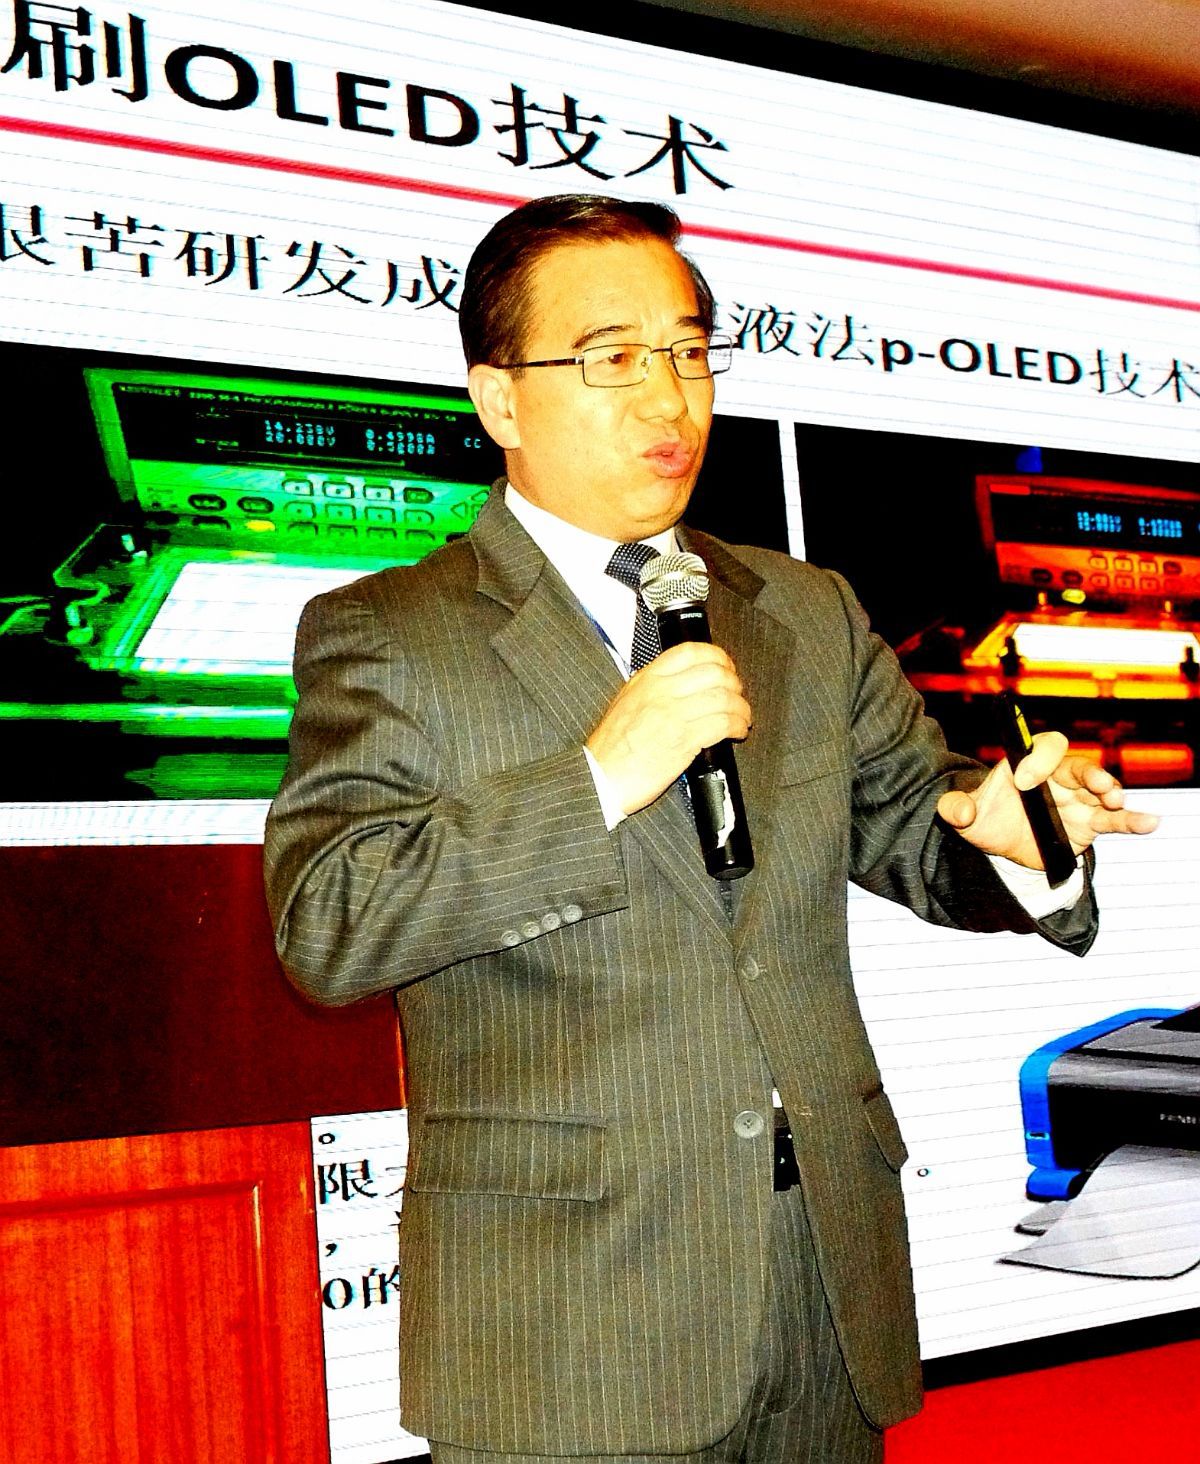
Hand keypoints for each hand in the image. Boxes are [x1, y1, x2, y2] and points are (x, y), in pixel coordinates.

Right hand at [586, 642, 751, 815]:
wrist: (600, 777)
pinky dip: (736, 725)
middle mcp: (661, 692)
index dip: (717, 656)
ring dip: (741, 708)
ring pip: (723, 698)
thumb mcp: (627, 703)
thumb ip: (653, 689)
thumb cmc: (611, 748)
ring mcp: (672, 714)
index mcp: (646, 680)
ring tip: (742, 718)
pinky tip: (737, 731)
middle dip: (734, 684)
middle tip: (737, 695)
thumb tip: (684, 684)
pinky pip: (722, 723)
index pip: (690, 652)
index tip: (726, 668)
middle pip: (714, 673)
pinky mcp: (683, 740)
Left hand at [937, 730, 1159, 869]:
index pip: (1041, 748)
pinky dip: (1132, 820)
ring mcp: (1077, 800)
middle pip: (1079, 766)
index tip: (1023, 781)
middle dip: (1088, 774)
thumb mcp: (964, 816)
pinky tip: (1149, 822)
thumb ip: (955, 809)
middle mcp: (1058, 778)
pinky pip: (1114, 820)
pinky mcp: (1089, 824)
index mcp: (1028, 764)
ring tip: (1115, 801)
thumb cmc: (986, 819)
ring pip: (1101, 791)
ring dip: (1111, 794)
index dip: (1037, 759)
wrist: (1002, 846)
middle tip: (1094, 786)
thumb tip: (958, 812)